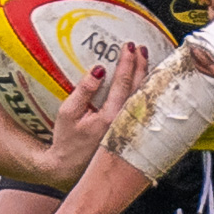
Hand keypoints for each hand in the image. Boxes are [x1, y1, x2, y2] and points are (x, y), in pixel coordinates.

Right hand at [42, 43, 148, 187]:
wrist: (70, 167)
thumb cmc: (67, 140)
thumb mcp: (68, 113)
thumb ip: (84, 90)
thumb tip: (99, 69)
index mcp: (110, 117)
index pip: (123, 83)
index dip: (127, 62)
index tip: (129, 46)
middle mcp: (125, 122)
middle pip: (139, 88)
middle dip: (141, 65)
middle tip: (141, 47)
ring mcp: (129, 127)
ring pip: (144, 97)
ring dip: (146, 76)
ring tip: (146, 59)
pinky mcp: (129, 130)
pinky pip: (142, 106)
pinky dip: (146, 91)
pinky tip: (146, 81)